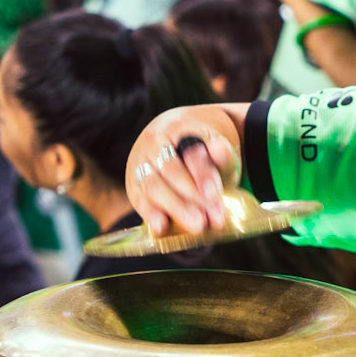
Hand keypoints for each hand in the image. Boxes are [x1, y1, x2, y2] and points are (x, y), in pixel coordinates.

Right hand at [127, 109, 241, 237]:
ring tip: (197, 226)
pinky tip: (161, 228)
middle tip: (208, 219)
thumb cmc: (201, 150)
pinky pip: (139, 199)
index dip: (203, 176)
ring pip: (153, 186)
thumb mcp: (216, 148)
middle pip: (171, 171)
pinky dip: (150, 214)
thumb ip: (222, 154)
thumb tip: (219, 150)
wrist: (175, 142)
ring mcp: (140, 163)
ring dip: (175, 208)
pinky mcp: (133, 184)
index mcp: (177, 128)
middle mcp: (154, 143)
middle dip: (191, 197)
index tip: (215, 196)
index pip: (191, 154)